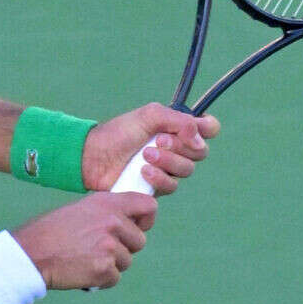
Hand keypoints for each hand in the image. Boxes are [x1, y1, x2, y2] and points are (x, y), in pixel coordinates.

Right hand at [11, 192, 156, 289]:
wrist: (30, 254)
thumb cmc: (51, 232)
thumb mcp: (80, 209)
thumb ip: (107, 212)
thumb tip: (128, 221)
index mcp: (107, 203)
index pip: (148, 206)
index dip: (146, 220)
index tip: (138, 228)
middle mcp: (112, 222)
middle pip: (139, 241)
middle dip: (124, 248)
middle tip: (98, 249)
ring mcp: (110, 246)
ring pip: (127, 261)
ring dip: (110, 265)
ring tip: (85, 258)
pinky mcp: (104, 268)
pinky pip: (115, 278)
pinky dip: (101, 280)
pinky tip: (82, 271)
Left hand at [83, 103, 219, 193]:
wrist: (93, 156)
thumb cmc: (118, 133)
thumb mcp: (149, 116)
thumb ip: (179, 122)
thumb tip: (200, 141)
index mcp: (176, 128)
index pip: (208, 128)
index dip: (207, 129)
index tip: (195, 129)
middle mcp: (176, 148)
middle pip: (200, 152)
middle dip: (180, 147)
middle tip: (158, 141)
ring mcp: (167, 168)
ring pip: (187, 170)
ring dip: (168, 161)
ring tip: (145, 156)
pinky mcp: (156, 187)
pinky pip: (172, 186)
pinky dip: (159, 178)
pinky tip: (143, 172)